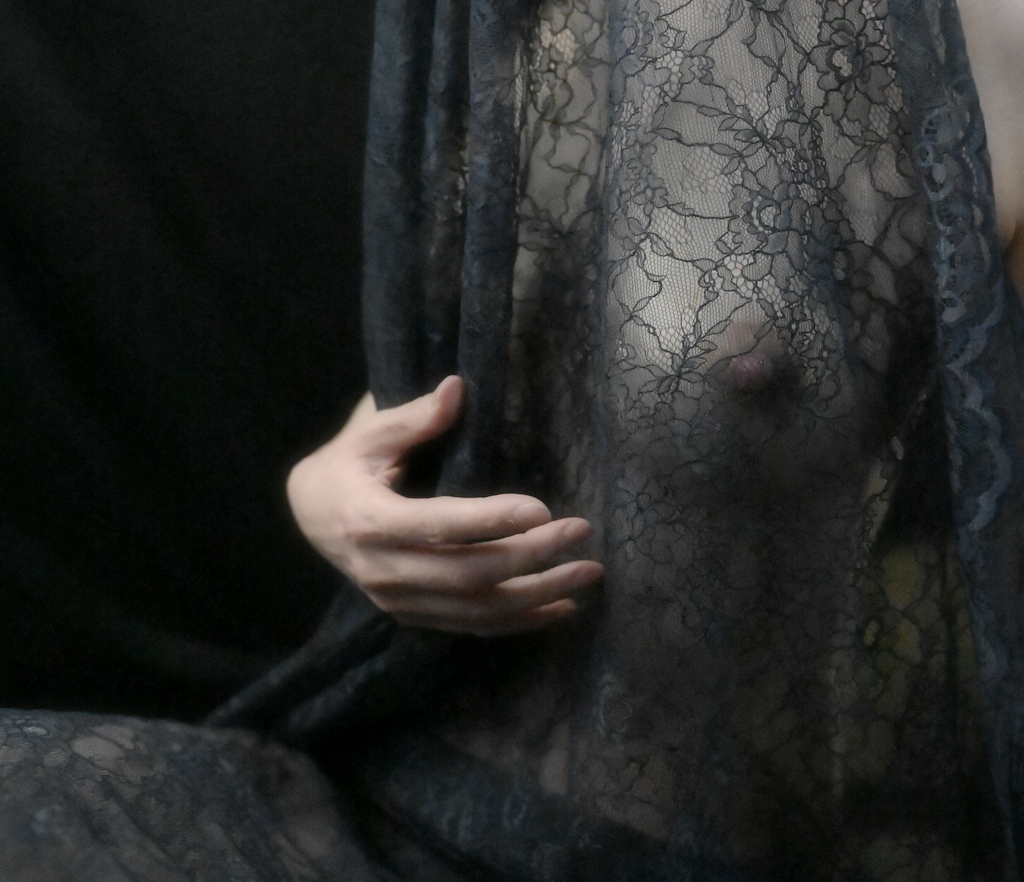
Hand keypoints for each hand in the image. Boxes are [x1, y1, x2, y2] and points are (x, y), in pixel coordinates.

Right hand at [286, 376, 602, 635]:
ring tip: (588, 573)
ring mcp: (399, 601)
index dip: (493, 521)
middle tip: (581, 532)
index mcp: (370, 521)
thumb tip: (457, 387)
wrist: (309, 516)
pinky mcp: (413, 616)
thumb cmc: (346, 465)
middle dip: (532, 557)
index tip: (543, 508)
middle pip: (469, 574)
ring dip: (538, 595)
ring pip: (478, 609)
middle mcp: (385, 571)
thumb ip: (414, 417)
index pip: (440, 526)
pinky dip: (520, 622)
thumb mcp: (369, 433)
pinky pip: (473, 627)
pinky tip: (561, 608)